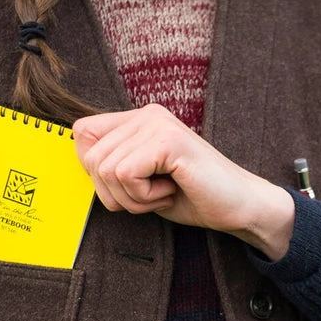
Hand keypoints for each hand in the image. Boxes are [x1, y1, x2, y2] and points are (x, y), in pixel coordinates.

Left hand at [72, 104, 294, 259]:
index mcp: (139, 118)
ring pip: (106, 169)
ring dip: (133, 197)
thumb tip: (81, 161)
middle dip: (116, 192)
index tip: (134, 183)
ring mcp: (158, 124)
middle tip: (152, 194)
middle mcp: (147, 114)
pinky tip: (171, 190)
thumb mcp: (141, 179)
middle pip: (90, 158)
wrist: (239, 207)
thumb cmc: (192, 195)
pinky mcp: (168, 140)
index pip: (82, 134)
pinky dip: (144, 197)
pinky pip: (126, 174)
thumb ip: (113, 164)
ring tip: (164, 192)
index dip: (96, 170)